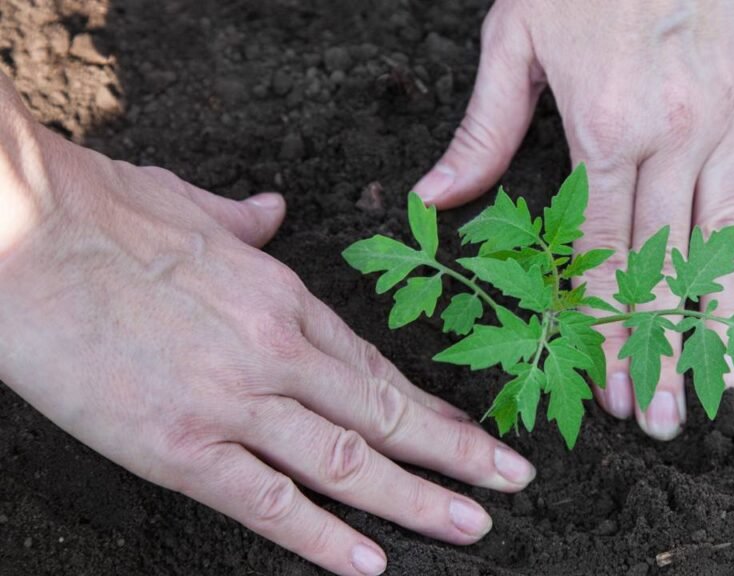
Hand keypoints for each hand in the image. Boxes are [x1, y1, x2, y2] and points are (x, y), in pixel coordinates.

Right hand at [0, 90, 534, 575]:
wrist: (25, 231)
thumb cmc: (102, 211)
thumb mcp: (192, 203)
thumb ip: (243, 219)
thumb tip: (271, 209)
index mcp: (282, 296)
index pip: (374, 367)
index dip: (427, 406)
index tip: (468, 430)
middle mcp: (277, 352)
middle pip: (385, 414)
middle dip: (456, 453)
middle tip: (512, 482)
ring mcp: (235, 402)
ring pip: (348, 462)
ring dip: (418, 498)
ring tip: (472, 524)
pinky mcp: (180, 446)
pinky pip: (268, 502)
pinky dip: (323, 537)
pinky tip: (370, 562)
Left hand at [413, 0, 733, 439]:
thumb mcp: (514, 38)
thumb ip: (483, 132)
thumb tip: (435, 200)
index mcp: (606, 128)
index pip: (601, 254)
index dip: (602, 327)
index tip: (606, 385)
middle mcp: (676, 136)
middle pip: (664, 265)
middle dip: (660, 349)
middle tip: (663, 419)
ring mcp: (729, 120)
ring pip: (726, 240)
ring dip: (720, 321)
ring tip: (721, 384)